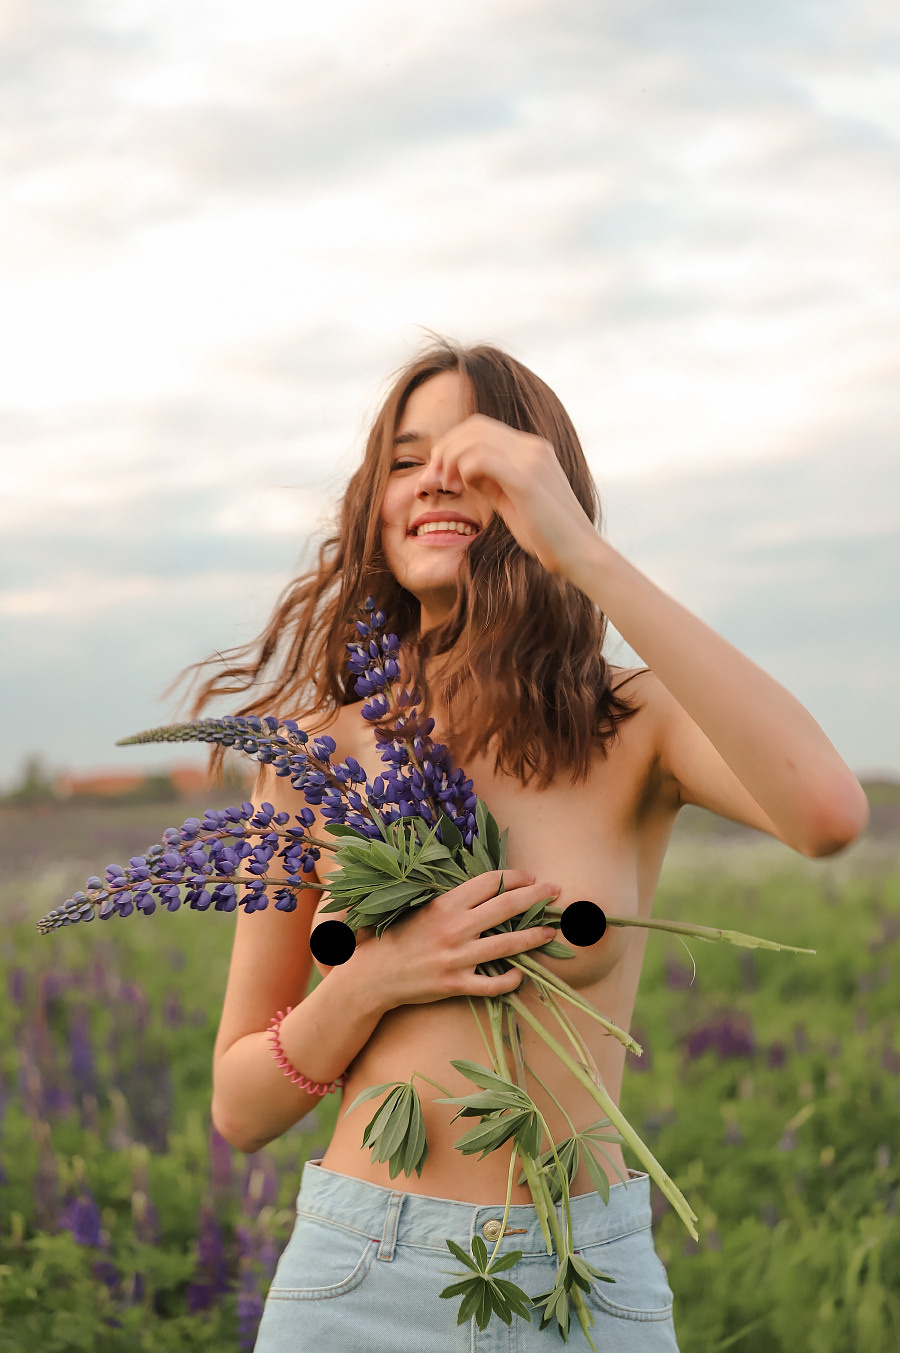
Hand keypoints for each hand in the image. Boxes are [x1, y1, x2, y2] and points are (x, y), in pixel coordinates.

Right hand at [351, 870, 559, 1009]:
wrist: (370, 977)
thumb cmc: (390, 936)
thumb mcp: (415, 906)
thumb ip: (446, 897)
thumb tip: (478, 884)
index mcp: (444, 904)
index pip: (489, 882)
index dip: (515, 876)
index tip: (531, 876)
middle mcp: (454, 928)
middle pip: (507, 907)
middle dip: (536, 897)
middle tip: (555, 891)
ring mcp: (457, 958)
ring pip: (508, 945)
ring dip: (534, 937)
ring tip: (551, 931)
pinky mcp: (455, 984)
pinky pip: (492, 984)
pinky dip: (510, 979)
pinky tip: (520, 974)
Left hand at [428, 414, 597, 575]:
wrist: (579, 553)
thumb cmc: (546, 534)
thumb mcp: (512, 501)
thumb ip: (490, 482)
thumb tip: (462, 472)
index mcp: (533, 449)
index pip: (482, 428)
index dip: (452, 444)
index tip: (438, 472)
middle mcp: (533, 448)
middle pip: (474, 427)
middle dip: (445, 448)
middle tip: (433, 478)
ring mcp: (531, 460)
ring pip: (474, 438)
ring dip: (450, 459)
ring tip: (445, 486)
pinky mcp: (526, 480)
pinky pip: (481, 459)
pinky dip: (463, 470)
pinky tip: (463, 488)